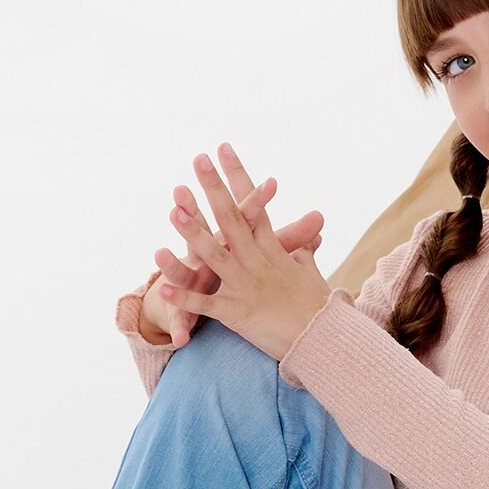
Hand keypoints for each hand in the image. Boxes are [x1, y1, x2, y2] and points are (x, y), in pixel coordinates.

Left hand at [162, 143, 333, 362]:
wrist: (325, 340)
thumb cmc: (319, 308)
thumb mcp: (311, 274)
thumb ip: (304, 252)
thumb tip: (311, 236)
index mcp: (272, 250)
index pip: (254, 206)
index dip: (238, 177)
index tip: (224, 149)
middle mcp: (257, 262)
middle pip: (232, 220)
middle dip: (213, 189)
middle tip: (198, 160)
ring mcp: (246, 286)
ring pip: (215, 255)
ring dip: (193, 233)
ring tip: (172, 210)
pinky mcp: (238, 314)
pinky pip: (207, 305)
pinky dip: (185, 297)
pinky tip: (162, 287)